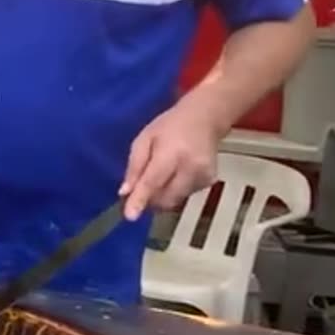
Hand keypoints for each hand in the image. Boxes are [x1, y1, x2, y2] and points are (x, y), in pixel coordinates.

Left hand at [120, 102, 225, 220]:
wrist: (204, 118)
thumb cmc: (170, 126)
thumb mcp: (144, 139)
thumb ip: (134, 166)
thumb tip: (125, 193)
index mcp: (172, 153)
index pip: (153, 182)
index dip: (140, 200)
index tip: (130, 216)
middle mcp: (191, 167)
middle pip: (165, 198)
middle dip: (149, 200)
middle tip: (141, 188)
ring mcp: (204, 176)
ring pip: (174, 200)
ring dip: (162, 195)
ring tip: (163, 172)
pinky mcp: (209, 182)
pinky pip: (185, 196)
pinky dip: (175, 190)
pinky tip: (177, 173)